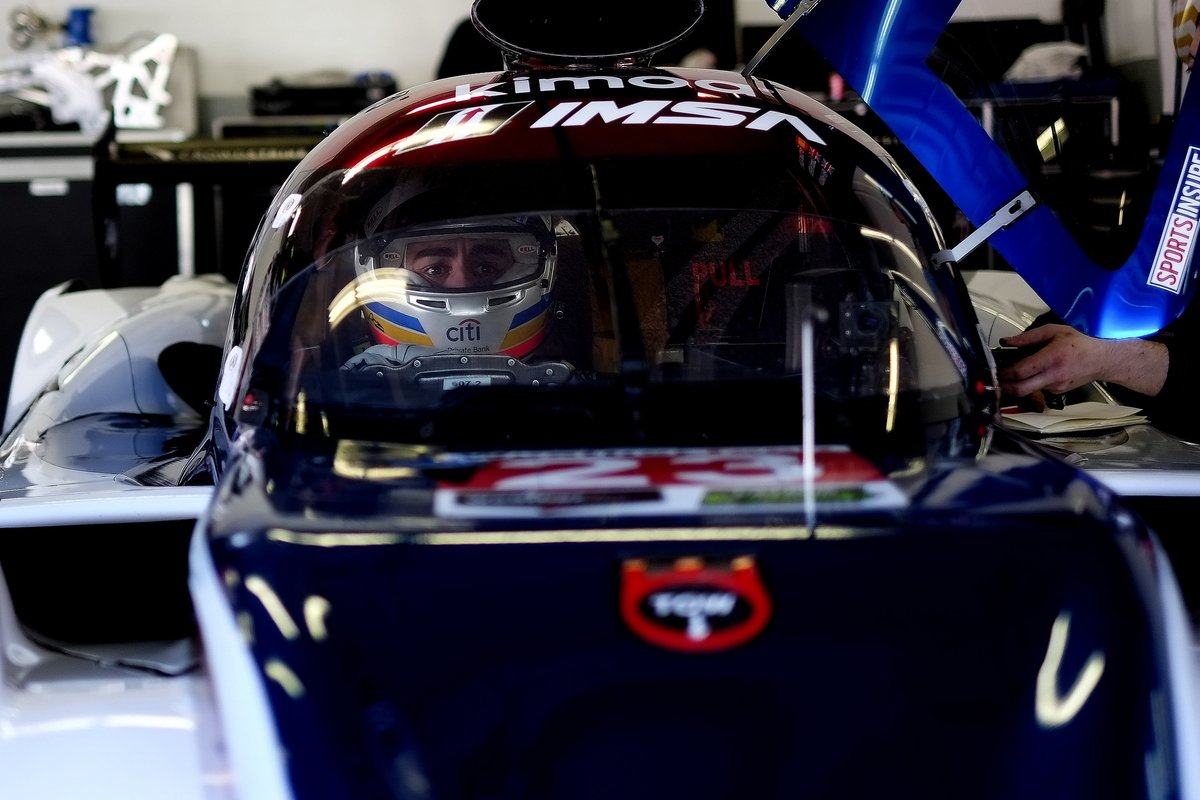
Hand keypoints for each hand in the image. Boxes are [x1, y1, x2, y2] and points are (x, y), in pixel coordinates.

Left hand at [997, 324, 1168, 398]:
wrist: (1104, 359)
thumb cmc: (1081, 342)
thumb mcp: (1055, 331)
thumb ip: (1029, 337)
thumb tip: (1007, 341)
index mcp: (1051, 359)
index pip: (1020, 372)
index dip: (1003, 372)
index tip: (995, 368)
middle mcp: (1053, 376)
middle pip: (1020, 390)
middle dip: (1004, 386)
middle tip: (995, 378)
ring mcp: (1056, 387)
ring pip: (1028, 390)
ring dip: (1016, 384)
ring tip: (1011, 372)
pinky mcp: (1058, 392)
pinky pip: (1038, 389)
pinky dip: (1030, 383)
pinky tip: (1031, 373)